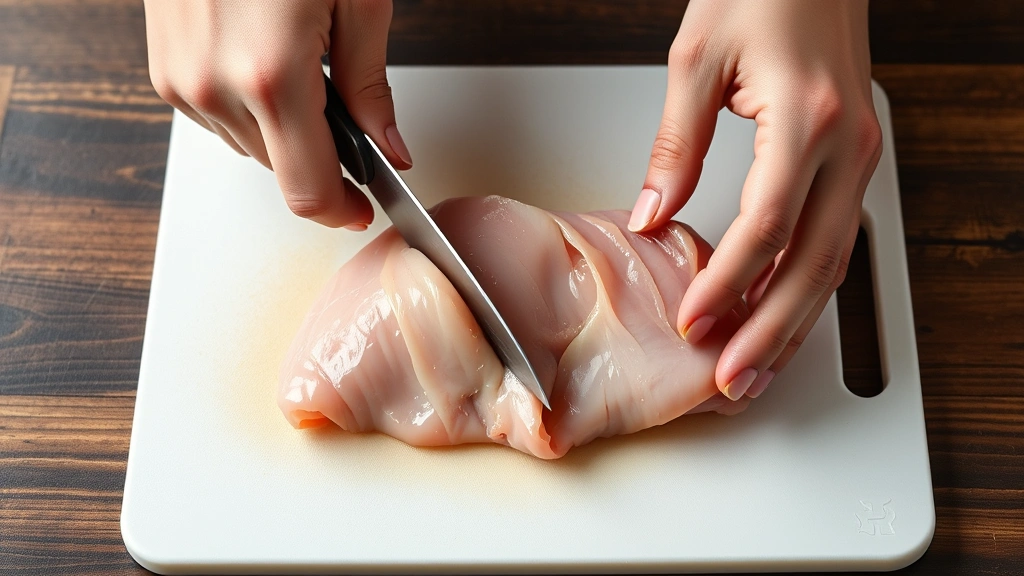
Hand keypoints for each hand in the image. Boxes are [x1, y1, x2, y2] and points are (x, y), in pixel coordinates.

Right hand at [144, 0, 412, 228]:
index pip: (308, 189)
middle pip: (282, 171)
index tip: (359, 209)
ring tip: (301, 66)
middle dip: (321, 157)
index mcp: (272, 76)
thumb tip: (389, 147)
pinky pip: (219, 118)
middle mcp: (215, 87)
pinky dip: (251, 107)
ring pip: (250, 147)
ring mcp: (181, 80)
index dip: (340, 210)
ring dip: (284, 130)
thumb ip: (370, 85)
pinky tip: (266, 62)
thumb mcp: (356, 0)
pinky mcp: (164, 69)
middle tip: (345, 111)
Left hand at [628, 0, 881, 399]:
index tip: (692, 323)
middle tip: (732, 379)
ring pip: (833, 262)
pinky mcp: (854, 159)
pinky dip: (807, 286)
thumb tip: (656, 218)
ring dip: (795, 322)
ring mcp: (860, 156)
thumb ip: (676, 146)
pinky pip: (836, 238)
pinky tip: (780, 315)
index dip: (727, 284)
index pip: (765, 228)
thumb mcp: (697, 59)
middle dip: (769, 330)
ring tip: (756, 369)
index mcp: (806, 121)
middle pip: (811, 264)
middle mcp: (846, 147)